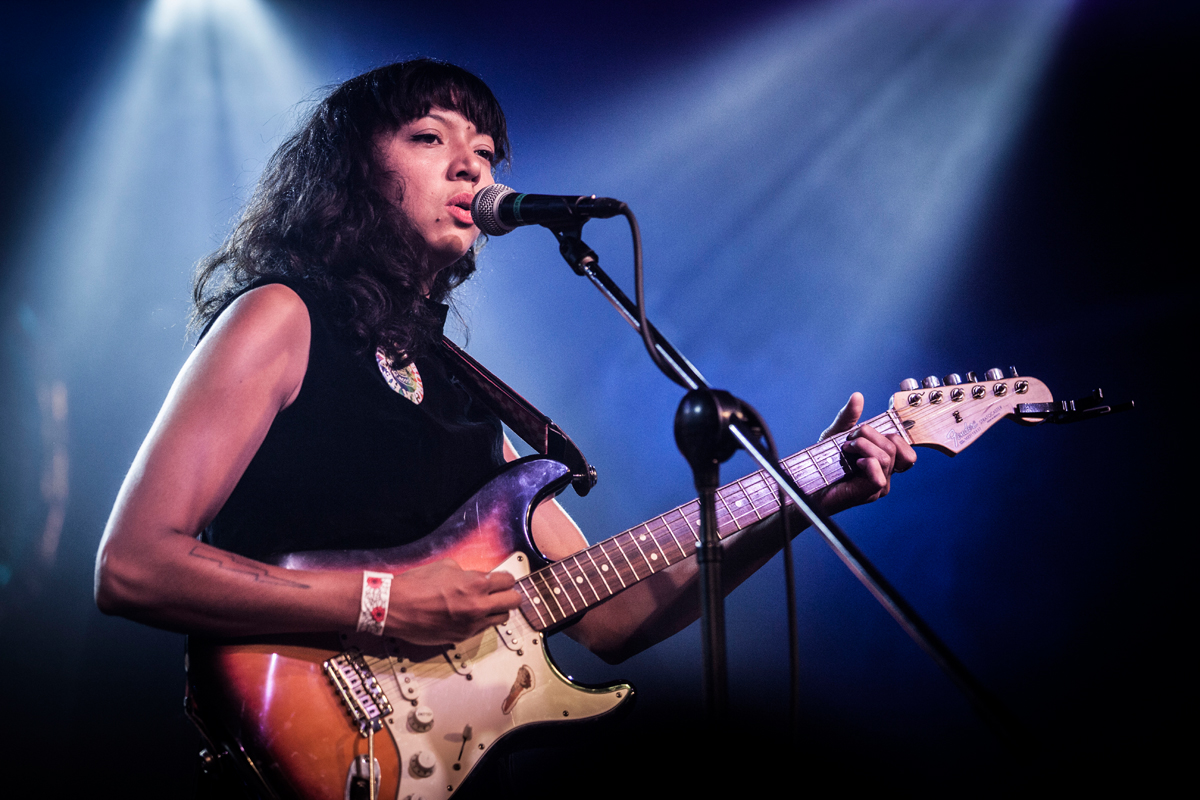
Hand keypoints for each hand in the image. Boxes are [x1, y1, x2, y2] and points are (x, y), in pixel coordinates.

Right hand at [385, 559, 521, 644]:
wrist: (395, 607)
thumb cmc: (416, 584)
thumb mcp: (446, 566)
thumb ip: (467, 573)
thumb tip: (475, 577)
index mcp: (476, 584)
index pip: (509, 581)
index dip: (505, 579)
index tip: (501, 580)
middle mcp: (478, 605)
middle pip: (514, 602)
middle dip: (509, 595)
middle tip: (501, 593)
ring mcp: (472, 624)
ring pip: (502, 618)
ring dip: (497, 611)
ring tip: (485, 606)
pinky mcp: (462, 637)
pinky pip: (482, 629)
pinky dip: (480, 622)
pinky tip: (469, 616)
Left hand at [813, 392, 915, 514]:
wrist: (806, 484)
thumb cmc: (821, 463)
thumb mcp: (836, 434)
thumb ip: (848, 417)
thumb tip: (857, 396)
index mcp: (883, 462)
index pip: (907, 451)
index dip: (891, 435)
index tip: (862, 432)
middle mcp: (884, 475)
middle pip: (894, 447)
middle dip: (869, 435)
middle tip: (848, 440)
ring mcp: (878, 486)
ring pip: (886, 458)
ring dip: (863, 446)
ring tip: (846, 449)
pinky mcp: (867, 494)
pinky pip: (878, 476)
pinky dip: (867, 463)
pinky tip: (854, 462)